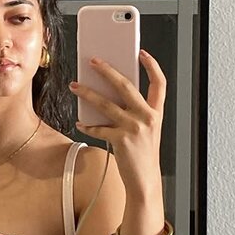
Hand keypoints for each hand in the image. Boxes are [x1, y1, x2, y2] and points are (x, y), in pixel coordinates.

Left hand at [70, 49, 165, 199]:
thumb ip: (133, 112)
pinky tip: (79, 123)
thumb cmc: (143, 155)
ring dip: (87, 93)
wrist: (144, 180)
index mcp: (155, 113)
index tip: (142, 53)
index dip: (152, 66)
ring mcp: (134, 128)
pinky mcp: (120, 139)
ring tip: (75, 86)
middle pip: (125, 85)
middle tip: (93, 61)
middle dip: (107, 70)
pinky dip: (87, 125)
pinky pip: (98, 128)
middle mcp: (147, 117)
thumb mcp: (146, 130)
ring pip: (105, 103)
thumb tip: (109, 95)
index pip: (159, 83)